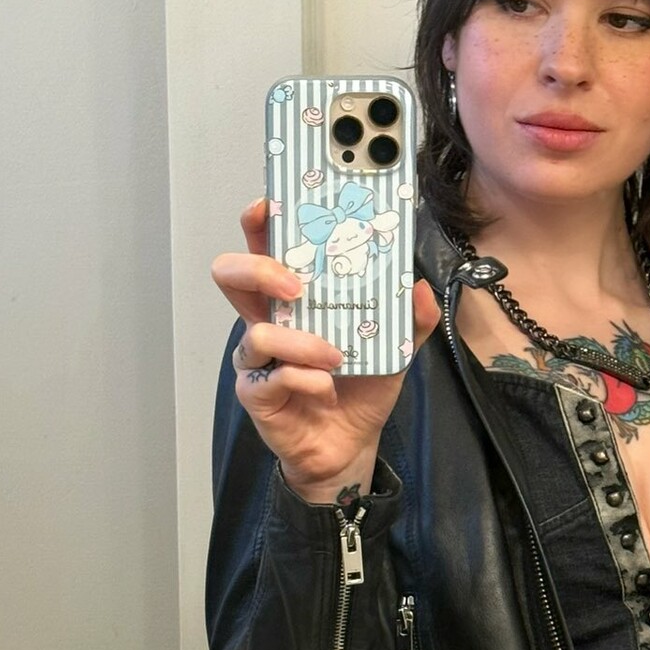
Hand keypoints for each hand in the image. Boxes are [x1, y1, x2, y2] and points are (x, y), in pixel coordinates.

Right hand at [211, 197, 441, 493]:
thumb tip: (419, 287)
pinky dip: (305, 380)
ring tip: (335, 357)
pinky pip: (272, 377)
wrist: (351, 445)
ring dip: (301, 341)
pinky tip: (326, 388)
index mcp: (293, 298)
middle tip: (296, 284)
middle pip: (231, 275)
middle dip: (259, 269)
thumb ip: (411, 318)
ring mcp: (257, 358)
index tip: (270, 204)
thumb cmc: (360, 387)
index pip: (264, 247)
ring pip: (255, 332)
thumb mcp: (396, 348)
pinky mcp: (257, 393)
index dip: (259, 222)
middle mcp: (267, 320)